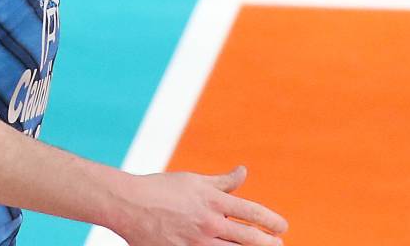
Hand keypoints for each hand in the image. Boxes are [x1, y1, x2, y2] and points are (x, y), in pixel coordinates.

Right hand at [115, 166, 287, 245]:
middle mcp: (208, 222)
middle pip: (251, 239)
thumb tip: (243, 172)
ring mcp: (196, 242)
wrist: (127, 204)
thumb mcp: (193, 181)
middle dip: (270, 243)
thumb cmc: (160, 189)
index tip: (282, 227)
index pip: (253, 213)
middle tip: (278, 243)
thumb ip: (222, 182)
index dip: (273, 221)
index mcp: (212, 200)